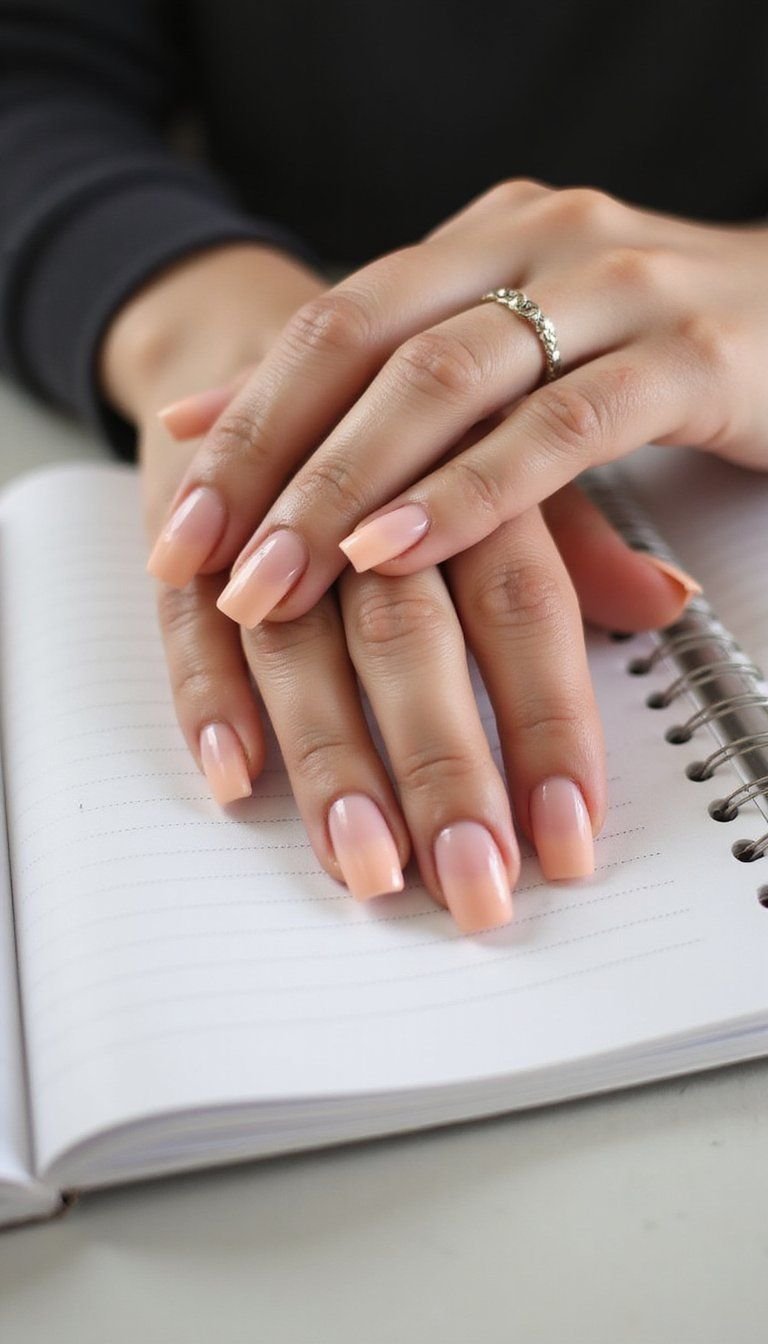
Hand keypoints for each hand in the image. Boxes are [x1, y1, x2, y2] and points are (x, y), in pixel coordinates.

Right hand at [101, 242, 694, 933]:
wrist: (267, 326)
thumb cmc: (409, 415)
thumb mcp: (507, 461)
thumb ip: (579, 540)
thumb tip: (668, 602)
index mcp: (469, 452)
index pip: (520, 596)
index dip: (546, 722)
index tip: (565, 835)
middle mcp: (370, 483)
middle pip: (408, 626)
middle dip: (440, 762)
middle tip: (471, 878)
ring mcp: (266, 504)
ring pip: (298, 630)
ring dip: (327, 751)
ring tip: (361, 858)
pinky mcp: (187, 528)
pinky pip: (186, 610)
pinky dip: (205, 692)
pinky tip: (234, 773)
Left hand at [146, 181, 760, 624]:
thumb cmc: (661, 348)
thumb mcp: (509, 360)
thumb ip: (377, 385)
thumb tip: (212, 417)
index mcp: (484, 242)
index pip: (330, 324)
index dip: (240, 424)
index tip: (176, 522)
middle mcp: (537, 243)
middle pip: (364, 346)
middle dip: (272, 464)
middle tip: (205, 562)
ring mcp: (615, 289)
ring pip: (447, 382)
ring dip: (349, 488)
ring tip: (279, 579)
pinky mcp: (690, 355)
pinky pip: (560, 429)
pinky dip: (469, 495)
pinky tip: (399, 550)